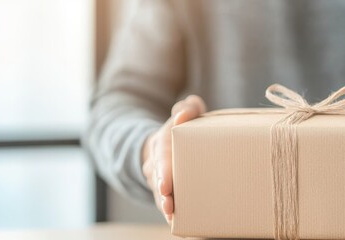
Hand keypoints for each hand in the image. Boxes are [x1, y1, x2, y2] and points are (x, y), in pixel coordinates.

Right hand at [142, 95, 205, 223]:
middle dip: (163, 195)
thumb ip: (188, 108)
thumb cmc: (180, 130)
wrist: (163, 146)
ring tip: (173, 219)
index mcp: (161, 145)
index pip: (160, 157)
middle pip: (158, 181)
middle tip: (169, 206)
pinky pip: (167, 205)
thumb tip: (187, 110)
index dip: (163, 172)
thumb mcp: (183, 115)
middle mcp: (156, 165)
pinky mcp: (166, 193)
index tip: (165, 185)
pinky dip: (174, 216)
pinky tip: (182, 228)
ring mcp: (159, 181)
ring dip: (166, 208)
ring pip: (160, 197)